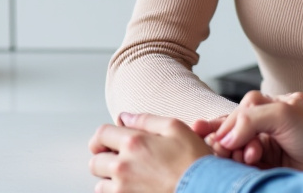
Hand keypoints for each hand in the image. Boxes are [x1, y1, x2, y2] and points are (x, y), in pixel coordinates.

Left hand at [89, 113, 210, 192]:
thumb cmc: (195, 161)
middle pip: (95, 161)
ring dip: (109, 179)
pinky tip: (133, 188)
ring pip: (100, 184)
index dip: (102, 137)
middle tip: (118, 159)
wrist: (206, 189)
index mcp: (133, 143)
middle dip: (104, 158)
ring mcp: (124, 189)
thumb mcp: (175, 127)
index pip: (100, 135)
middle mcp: (124, 166)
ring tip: (128, 177)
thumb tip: (124, 118)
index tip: (107, 141)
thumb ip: (146, 120)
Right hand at [211, 94, 302, 177]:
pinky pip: (244, 165)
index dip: (219, 123)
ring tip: (252, 157)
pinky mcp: (266, 166)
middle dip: (228, 141)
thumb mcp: (282, 114)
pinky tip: (251, 163)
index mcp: (267, 107)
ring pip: (236, 150)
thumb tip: (224, 138)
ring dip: (237, 153)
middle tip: (229, 150)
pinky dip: (242, 165)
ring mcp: (265, 147)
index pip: (236, 114)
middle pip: (232, 133)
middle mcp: (264, 125)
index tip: (201, 130)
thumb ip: (249, 119)